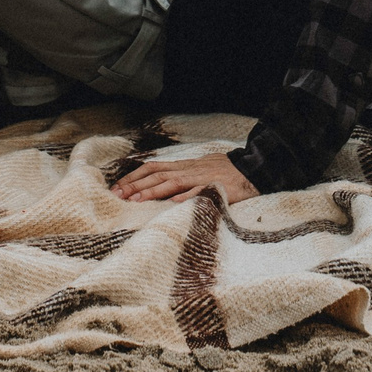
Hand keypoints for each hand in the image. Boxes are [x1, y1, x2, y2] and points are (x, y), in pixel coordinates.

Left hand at [111, 151, 258, 203]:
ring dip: (154, 191)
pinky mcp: (217, 187)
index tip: (117, 188)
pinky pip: (201, 191)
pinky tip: (174, 203)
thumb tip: (162, 190)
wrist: (254, 169)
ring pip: (174, 182)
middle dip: (136, 185)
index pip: (153, 168)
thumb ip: (182, 178)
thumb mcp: (199, 171)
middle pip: (157, 175)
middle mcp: (189, 170)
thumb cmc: (225, 172)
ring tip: (137, 199)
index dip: (134, 177)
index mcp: (184, 167)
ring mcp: (202, 178)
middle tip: (117, 196)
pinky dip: (187, 196)